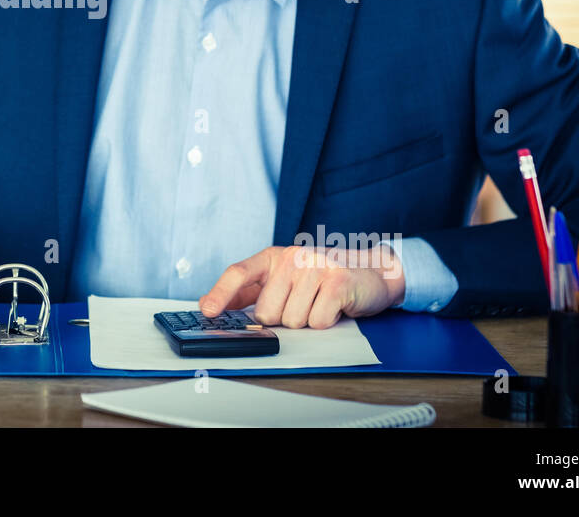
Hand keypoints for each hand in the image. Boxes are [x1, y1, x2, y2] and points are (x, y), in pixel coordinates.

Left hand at [199, 244, 404, 328]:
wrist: (372, 272)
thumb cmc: (323, 279)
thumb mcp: (284, 279)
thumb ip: (251, 292)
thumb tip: (211, 304)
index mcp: (273, 257)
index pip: (239, 272)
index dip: (221, 293)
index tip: (207, 312)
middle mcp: (292, 257)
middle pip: (267, 311)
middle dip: (282, 319)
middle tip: (301, 305)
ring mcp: (315, 267)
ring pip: (293, 320)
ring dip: (307, 321)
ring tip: (319, 303)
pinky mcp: (338, 282)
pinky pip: (318, 321)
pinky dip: (326, 322)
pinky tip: (334, 307)